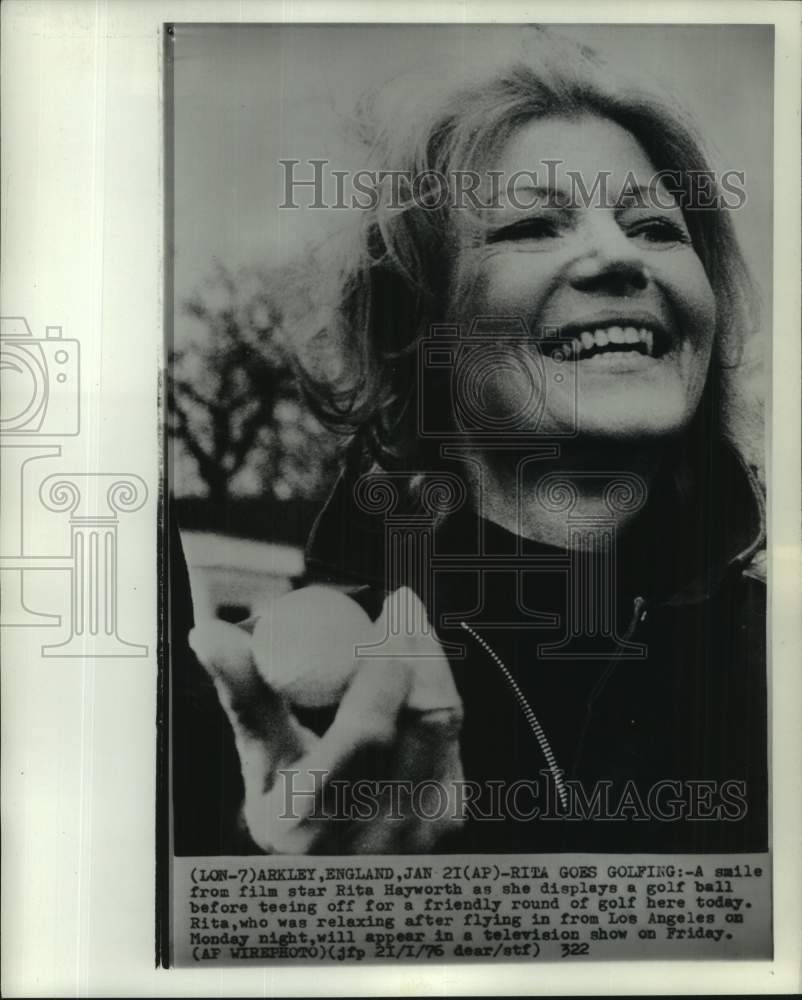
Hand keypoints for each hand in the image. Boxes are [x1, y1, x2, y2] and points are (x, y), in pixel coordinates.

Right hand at [189, 586, 463, 853]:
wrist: (335, 879)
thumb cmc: (289, 811)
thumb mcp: (259, 762)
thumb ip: (245, 695)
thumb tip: (209, 634)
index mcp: (313, 816)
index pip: (367, 730)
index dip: (384, 660)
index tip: (385, 609)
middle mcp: (375, 831)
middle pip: (420, 718)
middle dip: (416, 648)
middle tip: (401, 607)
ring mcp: (421, 829)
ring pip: (444, 721)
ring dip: (431, 664)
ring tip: (409, 629)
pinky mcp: (450, 816)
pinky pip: (452, 737)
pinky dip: (438, 693)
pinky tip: (420, 670)